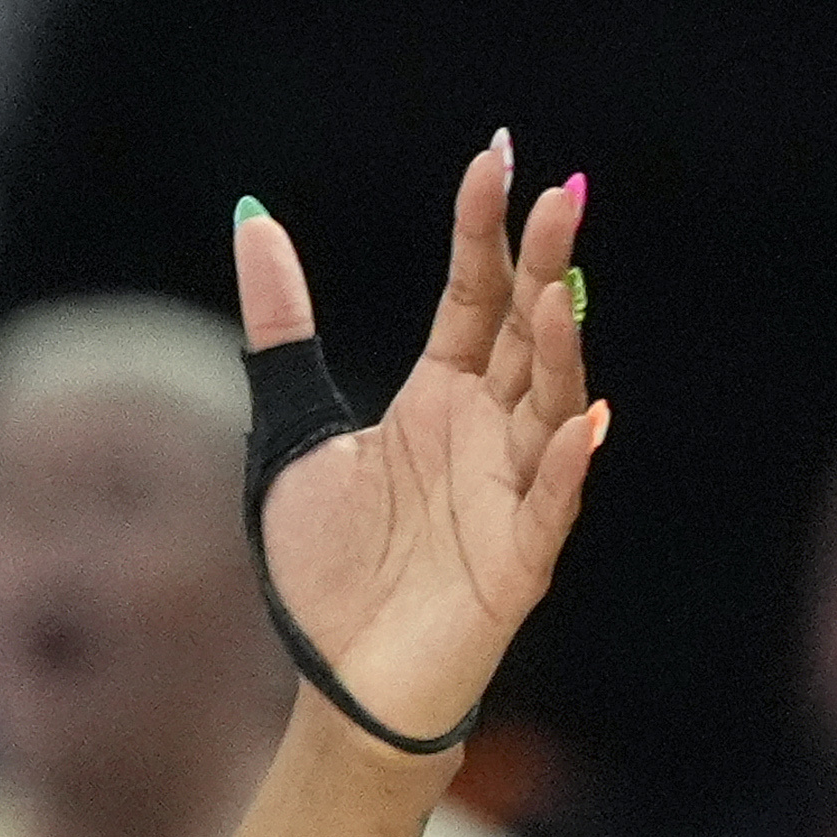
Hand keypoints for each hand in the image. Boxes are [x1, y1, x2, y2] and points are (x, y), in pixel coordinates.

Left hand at [234, 145, 604, 747]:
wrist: (338, 679)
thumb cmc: (328, 565)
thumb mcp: (289, 432)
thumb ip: (280, 330)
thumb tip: (254, 221)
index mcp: (437, 398)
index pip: (474, 295)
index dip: (484, 230)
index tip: (495, 158)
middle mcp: (486, 433)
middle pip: (523, 332)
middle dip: (544, 266)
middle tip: (565, 192)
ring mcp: (510, 492)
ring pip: (548, 406)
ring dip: (556, 352)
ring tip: (555, 295)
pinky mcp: (518, 561)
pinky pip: (552, 505)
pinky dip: (569, 465)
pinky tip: (582, 421)